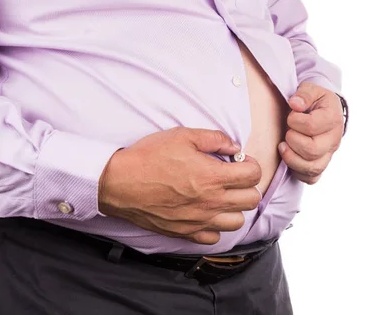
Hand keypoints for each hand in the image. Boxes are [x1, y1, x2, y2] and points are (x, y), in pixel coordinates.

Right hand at [98, 127, 261, 244]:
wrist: (119, 182)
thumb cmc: (149, 157)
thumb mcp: (183, 136)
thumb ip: (214, 139)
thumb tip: (234, 146)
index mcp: (214, 176)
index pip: (253, 175)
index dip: (251, 165)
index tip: (240, 162)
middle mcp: (212, 201)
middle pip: (251, 200)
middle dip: (247, 186)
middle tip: (234, 178)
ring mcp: (199, 220)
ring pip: (237, 222)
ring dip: (235, 208)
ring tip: (222, 197)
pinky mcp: (185, 232)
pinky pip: (213, 238)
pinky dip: (215, 227)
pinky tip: (206, 213)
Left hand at [279, 82, 343, 184]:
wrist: (324, 111)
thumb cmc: (315, 101)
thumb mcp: (311, 89)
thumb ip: (304, 94)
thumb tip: (295, 104)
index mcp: (333, 119)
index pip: (312, 126)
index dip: (295, 121)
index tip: (291, 115)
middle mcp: (334, 140)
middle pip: (312, 150)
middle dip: (293, 140)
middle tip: (287, 132)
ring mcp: (329, 155)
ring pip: (312, 168)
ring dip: (291, 158)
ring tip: (283, 146)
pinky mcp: (322, 165)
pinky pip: (311, 178)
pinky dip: (298, 171)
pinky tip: (291, 158)